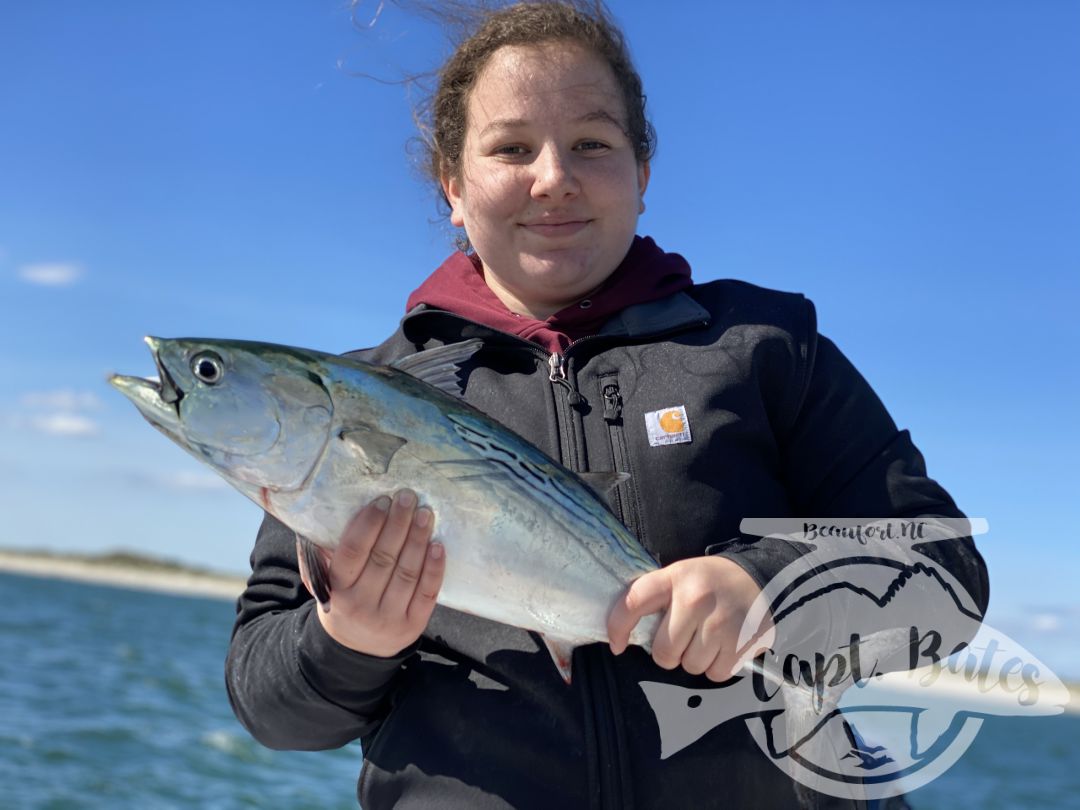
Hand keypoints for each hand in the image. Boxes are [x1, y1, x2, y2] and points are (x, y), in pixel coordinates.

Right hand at [297, 489, 445, 657]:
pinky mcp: (412, 626)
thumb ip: (324, 553)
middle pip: (384, 558)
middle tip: (409, 497)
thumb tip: (330, 512)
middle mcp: (361, 605)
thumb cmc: (343, 600)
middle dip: (398, 524)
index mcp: (337, 590)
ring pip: (407, 573)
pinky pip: (426, 594)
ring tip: (425, 514)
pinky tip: (438, 545)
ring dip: (418, 540)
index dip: (369, 524)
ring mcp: (388, 618)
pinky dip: (435, 568)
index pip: (353, 551)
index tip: (383, 500)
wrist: (355, 649)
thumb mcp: (325, 582)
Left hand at [607, 555, 772, 681]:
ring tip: (706, 638)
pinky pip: (716, 674)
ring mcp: (720, 623)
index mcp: (674, 578)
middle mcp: (696, 599)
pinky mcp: (742, 643)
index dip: (618, 628)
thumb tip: (628, 635)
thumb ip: (656, 599)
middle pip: (664, 652)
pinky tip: (723, 645)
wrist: (758, 577)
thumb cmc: (709, 582)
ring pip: (690, 666)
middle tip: (682, 637)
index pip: (633, 603)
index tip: (617, 645)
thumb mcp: (679, 576)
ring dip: (695, 659)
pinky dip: (717, 666)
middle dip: (669, 652)